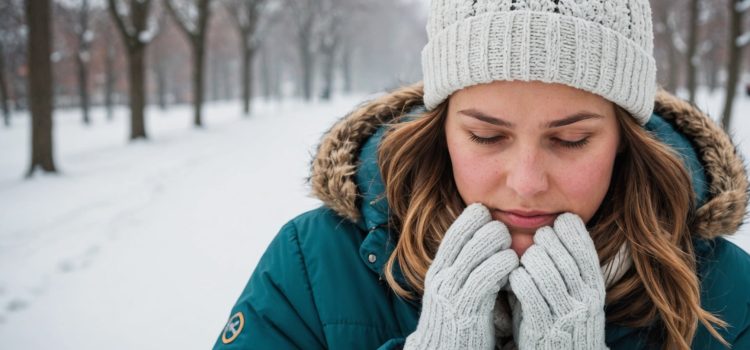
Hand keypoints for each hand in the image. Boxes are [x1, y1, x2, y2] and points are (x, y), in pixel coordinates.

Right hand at [404, 203, 518, 349]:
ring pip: (474, 253)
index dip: (472, 219)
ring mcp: (452, 293)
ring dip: (497, 244)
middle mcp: (442, 278)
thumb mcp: (459, 290)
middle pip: (465, 238)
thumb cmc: (460, 322)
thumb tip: (490, 242)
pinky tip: (512, 263)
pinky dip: (500, 265)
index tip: (490, 214)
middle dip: (488, 229)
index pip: (454, 233)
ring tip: (511, 246)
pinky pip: (483, 278)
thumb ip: (469, 268)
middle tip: (505, 231)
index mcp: (439, 270)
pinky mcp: (466, 309)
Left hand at [509, 213, 607, 349]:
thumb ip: (565, 267)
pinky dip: (518, 279)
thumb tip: (550, 227)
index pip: (585, 251)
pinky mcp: (543, 326)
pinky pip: (529, 292)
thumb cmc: (561, 319)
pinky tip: (514, 277)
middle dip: (546, 241)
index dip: (570, 231)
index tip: (558, 222)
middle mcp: (583, 299)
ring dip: (530, 259)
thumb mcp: (574, 293)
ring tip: (525, 259)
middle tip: (537, 238)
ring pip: (544, 271)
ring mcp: (564, 313)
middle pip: (562, 257)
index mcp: (594, 288)